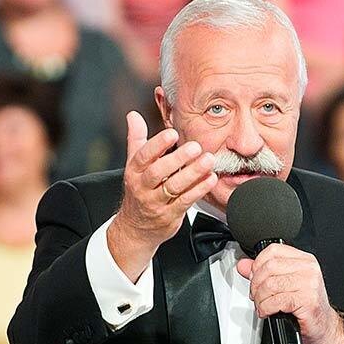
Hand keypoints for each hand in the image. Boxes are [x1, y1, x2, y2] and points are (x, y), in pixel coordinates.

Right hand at [108, 111, 217, 281]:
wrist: (135, 228)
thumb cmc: (138, 191)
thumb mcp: (133, 165)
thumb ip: (136, 139)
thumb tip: (133, 115)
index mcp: (134, 172)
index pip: (143, 156)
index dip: (157, 144)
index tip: (172, 134)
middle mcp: (143, 187)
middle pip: (158, 172)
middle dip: (178, 159)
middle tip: (196, 147)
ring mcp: (156, 203)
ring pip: (174, 187)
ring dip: (193, 173)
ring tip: (208, 160)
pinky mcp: (170, 216)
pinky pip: (185, 201)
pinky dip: (199, 190)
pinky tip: (211, 179)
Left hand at [236, 243, 343, 343]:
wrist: (324, 326)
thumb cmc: (306, 305)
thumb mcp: (283, 285)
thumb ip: (262, 273)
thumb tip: (243, 265)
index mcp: (304, 260)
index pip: (273, 251)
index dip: (257, 264)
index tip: (255, 278)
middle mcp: (308, 269)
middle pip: (269, 267)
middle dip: (256, 284)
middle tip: (256, 295)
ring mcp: (309, 284)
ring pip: (270, 285)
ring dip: (260, 299)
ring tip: (262, 305)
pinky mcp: (307, 300)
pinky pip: (276, 301)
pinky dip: (266, 308)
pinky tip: (267, 312)